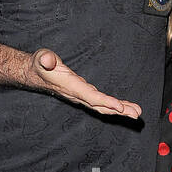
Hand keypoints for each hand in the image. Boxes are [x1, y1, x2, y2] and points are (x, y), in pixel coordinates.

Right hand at [26, 48, 142, 118]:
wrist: (35, 73)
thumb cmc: (41, 64)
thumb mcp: (42, 58)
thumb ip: (45, 59)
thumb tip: (48, 60)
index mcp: (70, 87)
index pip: (90, 97)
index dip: (105, 102)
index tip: (119, 107)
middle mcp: (77, 95)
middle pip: (100, 106)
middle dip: (118, 111)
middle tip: (136, 114)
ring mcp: (81, 96)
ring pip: (102, 107)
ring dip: (120, 111)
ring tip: (136, 113)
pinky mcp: (84, 95)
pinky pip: (101, 103)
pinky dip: (113, 106)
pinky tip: (124, 108)